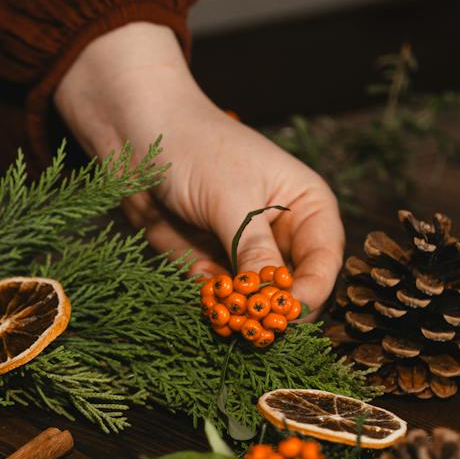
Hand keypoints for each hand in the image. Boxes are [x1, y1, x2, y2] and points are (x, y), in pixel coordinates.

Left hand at [53, 22, 343, 314]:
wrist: (135, 134)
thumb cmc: (195, 147)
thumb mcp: (231, 199)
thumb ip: (254, 251)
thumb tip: (274, 300)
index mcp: (308, 207)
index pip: (324, 263)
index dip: (310, 292)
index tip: (286, 313)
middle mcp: (284, 234)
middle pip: (295, 290)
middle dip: (274, 309)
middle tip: (253, 324)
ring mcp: (247, 253)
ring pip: (257, 302)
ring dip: (241, 311)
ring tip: (221, 302)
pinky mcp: (212, 265)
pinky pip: (221, 301)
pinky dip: (213, 304)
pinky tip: (200, 288)